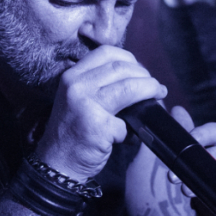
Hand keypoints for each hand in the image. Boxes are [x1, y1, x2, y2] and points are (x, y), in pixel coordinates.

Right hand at [36, 45, 167, 180]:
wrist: (57, 163)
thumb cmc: (72, 132)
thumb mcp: (77, 99)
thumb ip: (98, 84)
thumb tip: (136, 77)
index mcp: (71, 76)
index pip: (106, 52)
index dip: (129, 59)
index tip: (140, 71)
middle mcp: (76, 86)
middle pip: (121, 67)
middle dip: (144, 76)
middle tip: (155, 87)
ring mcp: (86, 105)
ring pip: (129, 87)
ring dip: (150, 90)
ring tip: (158, 96)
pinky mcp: (98, 126)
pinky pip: (127, 122)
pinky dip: (133, 130)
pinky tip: (131, 136)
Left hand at [165, 106, 215, 206]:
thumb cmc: (214, 172)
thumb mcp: (200, 152)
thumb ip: (188, 133)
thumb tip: (176, 110)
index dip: (201, 134)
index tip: (189, 139)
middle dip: (196, 164)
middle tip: (173, 175)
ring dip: (205, 183)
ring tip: (185, 189)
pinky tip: (206, 198)